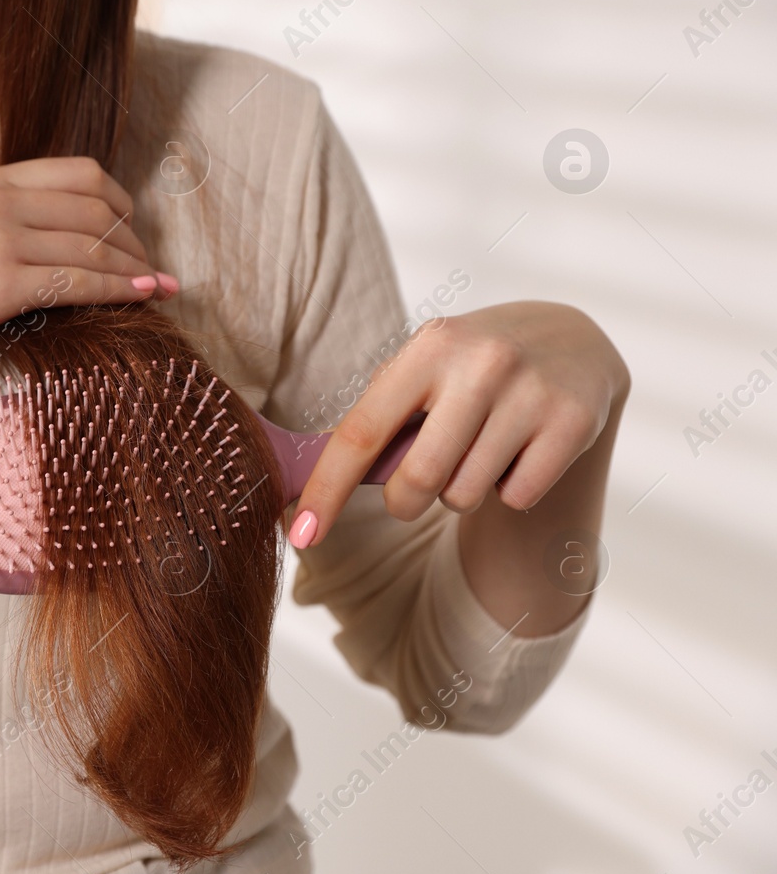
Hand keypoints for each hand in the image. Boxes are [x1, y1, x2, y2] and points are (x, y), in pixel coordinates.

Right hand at [0, 156, 175, 382]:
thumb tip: (33, 237)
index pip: (78, 174)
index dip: (119, 201)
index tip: (133, 228)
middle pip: (97, 208)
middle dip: (136, 238)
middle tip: (151, 265)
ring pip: (93, 247)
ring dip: (135, 268)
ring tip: (158, 287)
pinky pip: (76, 284)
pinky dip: (117, 290)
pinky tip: (139, 298)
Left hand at [289, 301, 629, 547]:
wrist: (572, 339)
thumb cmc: (469, 368)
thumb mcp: (422, 370)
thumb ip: (376, 420)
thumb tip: (309, 489)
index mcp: (428, 348)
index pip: (361, 432)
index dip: (326, 489)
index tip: (300, 534)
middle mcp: (481, 363)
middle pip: (417, 480)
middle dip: (404, 502)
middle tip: (413, 488)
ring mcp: (531, 392)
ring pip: (464, 494)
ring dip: (459, 491)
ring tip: (479, 448)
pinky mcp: (573, 423)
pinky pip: (516, 498)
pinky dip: (508, 490)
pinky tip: (520, 450)